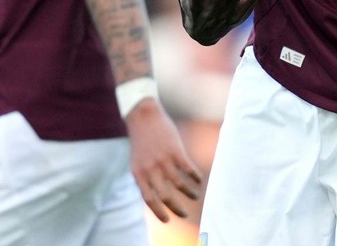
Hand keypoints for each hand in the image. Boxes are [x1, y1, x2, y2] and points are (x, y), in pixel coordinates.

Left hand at [124, 98, 202, 221]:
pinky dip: (196, 178)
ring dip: (190, 193)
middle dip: (177, 209)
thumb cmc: (141, 140)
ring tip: (195, 195)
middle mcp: (151, 170)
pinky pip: (189, 170)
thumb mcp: (137, 161)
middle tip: (184, 214)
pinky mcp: (176, 151)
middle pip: (166, 197)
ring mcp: (164, 160)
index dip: (159, 213)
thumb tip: (154, 197)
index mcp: (139, 174)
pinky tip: (199, 181)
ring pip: (181, 185)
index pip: (149, 200)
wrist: (143, 115)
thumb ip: (144, 178)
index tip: (167, 220)